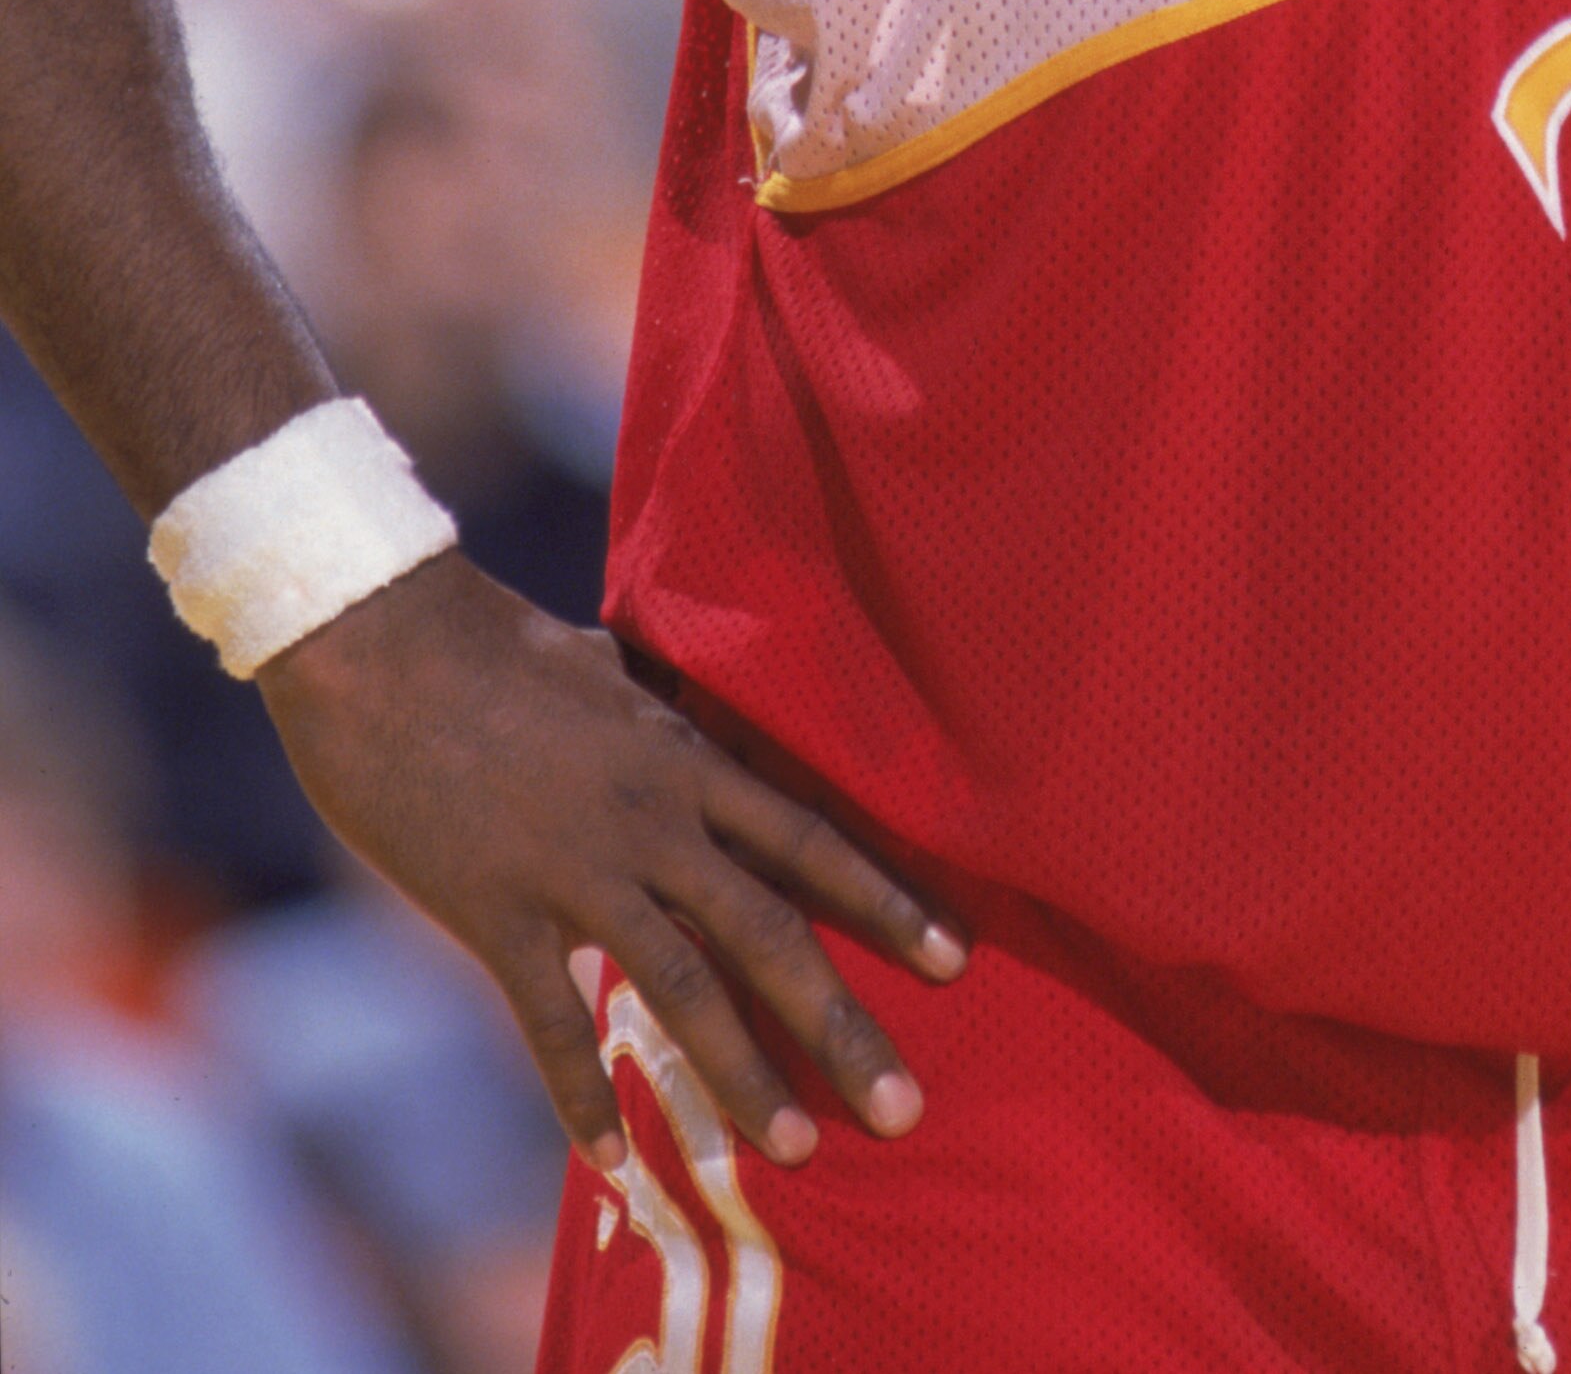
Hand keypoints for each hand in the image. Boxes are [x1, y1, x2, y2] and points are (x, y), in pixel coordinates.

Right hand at [257, 550, 963, 1172]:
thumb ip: (655, 707)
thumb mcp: (606, 668)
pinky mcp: (497, 910)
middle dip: (842, 1023)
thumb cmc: (493, 643)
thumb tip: (683, 707)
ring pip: (681, 987)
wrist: (383, 642)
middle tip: (905, 1108)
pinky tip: (613, 1162)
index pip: (807, 840)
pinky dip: (582, 1096)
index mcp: (684, 758)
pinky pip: (551, 1020)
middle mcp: (653, 820)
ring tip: (797, 1151)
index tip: (953, 960)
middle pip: (770, 930)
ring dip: (740, 1076)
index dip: (884, 900)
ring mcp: (578, 869)